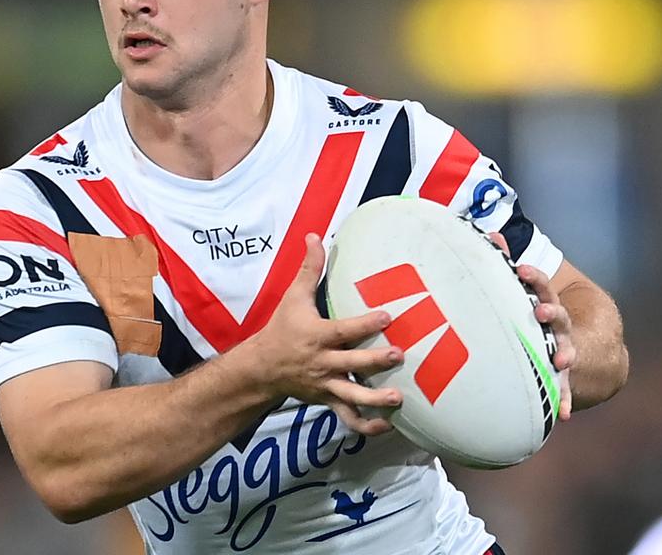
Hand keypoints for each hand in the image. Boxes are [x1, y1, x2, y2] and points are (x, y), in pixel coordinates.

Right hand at [249, 233, 404, 435]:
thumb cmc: (282, 328)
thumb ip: (310, 269)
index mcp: (316, 336)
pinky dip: (366, 425)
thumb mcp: (293, 296)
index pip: (342, 330)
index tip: (387, 316)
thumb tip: (316, 236)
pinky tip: (386, 425)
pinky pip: (347, 418)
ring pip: (352, 396)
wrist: (262, 368)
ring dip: (375, 398)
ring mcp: (326, 385)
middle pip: (351, 363)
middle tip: (399, 355)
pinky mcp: (328, 401)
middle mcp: (322, 362)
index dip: (364, 324)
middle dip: (375, 361)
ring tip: (397, 398)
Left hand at [488, 233, 575, 420]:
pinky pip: (564, 389)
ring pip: (566, 350)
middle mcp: (558, 325)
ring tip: (562, 362)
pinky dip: (565, 401)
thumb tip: (490, 234)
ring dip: (565, 354)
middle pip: (557, 316)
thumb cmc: (535, 310)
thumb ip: (507, 263)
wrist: (582, 341)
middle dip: (550, 313)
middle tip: (540, 311)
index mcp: (546, 302)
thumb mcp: (525, 290)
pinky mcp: (562, 375)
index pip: (541, 285)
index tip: (521, 270)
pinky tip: (564, 414)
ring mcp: (564, 349)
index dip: (533, 277)